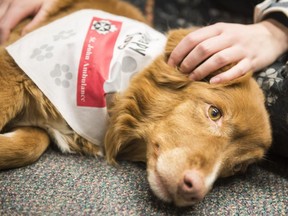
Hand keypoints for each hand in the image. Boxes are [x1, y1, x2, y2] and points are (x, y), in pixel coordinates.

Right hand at [0, 0, 55, 43]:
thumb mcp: (45, 11)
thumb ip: (35, 23)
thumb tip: (23, 36)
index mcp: (18, 7)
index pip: (4, 26)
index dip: (2, 38)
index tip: (4, 47)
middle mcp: (7, 1)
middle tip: (4, 44)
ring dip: (0, 26)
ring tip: (5, 36)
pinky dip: (1, 19)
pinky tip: (7, 27)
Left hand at [168, 20, 287, 83]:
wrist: (268, 37)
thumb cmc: (237, 38)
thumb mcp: (221, 33)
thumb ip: (204, 40)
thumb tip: (179, 55)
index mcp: (218, 29)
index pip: (193, 38)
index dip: (179, 52)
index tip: (170, 64)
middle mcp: (229, 37)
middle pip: (203, 49)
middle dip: (188, 62)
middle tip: (182, 72)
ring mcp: (241, 49)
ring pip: (218, 59)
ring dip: (202, 70)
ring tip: (192, 78)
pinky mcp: (251, 61)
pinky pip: (236, 70)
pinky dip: (223, 77)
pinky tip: (212, 82)